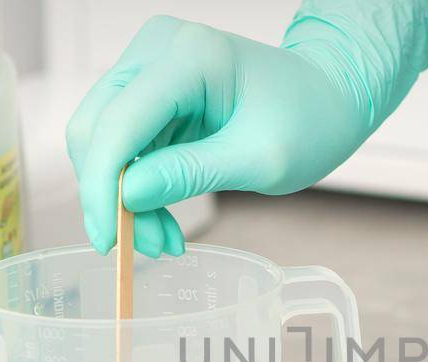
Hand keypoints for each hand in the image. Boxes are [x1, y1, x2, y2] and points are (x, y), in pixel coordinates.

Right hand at [67, 1, 427, 256]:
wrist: (329, 98)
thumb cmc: (310, 119)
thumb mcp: (260, 159)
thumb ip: (191, 174)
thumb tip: (126, 195)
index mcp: (191, 56)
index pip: (120, 122)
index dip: (104, 185)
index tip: (110, 239)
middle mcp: (159, 50)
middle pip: (97, 127)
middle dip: (110, 196)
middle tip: (140, 246)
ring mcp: (151, 67)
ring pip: (104, 142)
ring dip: (123, 199)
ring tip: (163, 239)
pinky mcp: (150, 91)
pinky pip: (123, 146)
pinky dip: (136, 188)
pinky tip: (162, 220)